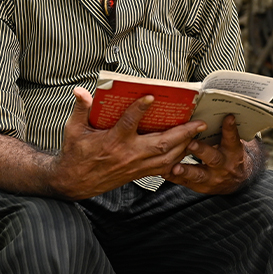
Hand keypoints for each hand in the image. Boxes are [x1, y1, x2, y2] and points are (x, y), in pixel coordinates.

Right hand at [49, 87, 207, 198]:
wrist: (75, 182)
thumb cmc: (76, 153)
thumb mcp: (73, 129)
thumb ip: (80, 109)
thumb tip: (80, 91)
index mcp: (112, 141)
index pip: (128, 123)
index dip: (139, 109)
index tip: (151, 96)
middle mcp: (128, 154)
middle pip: (160, 144)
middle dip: (182, 133)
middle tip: (199, 122)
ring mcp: (135, 166)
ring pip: (167, 158)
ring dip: (185, 145)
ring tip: (198, 132)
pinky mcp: (139, 174)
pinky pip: (163, 168)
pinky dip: (177, 159)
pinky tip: (187, 150)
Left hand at [164, 114, 262, 193]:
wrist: (235, 181)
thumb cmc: (229, 156)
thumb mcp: (232, 144)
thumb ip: (224, 131)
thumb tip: (217, 112)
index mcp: (232, 152)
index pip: (232, 139)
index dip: (230, 128)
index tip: (227, 117)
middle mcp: (223, 165)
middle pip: (213, 158)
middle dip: (201, 150)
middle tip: (190, 143)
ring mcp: (212, 178)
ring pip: (199, 175)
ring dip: (186, 170)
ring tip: (176, 167)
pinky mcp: (201, 186)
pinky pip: (186, 182)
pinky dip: (175, 177)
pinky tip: (165, 172)